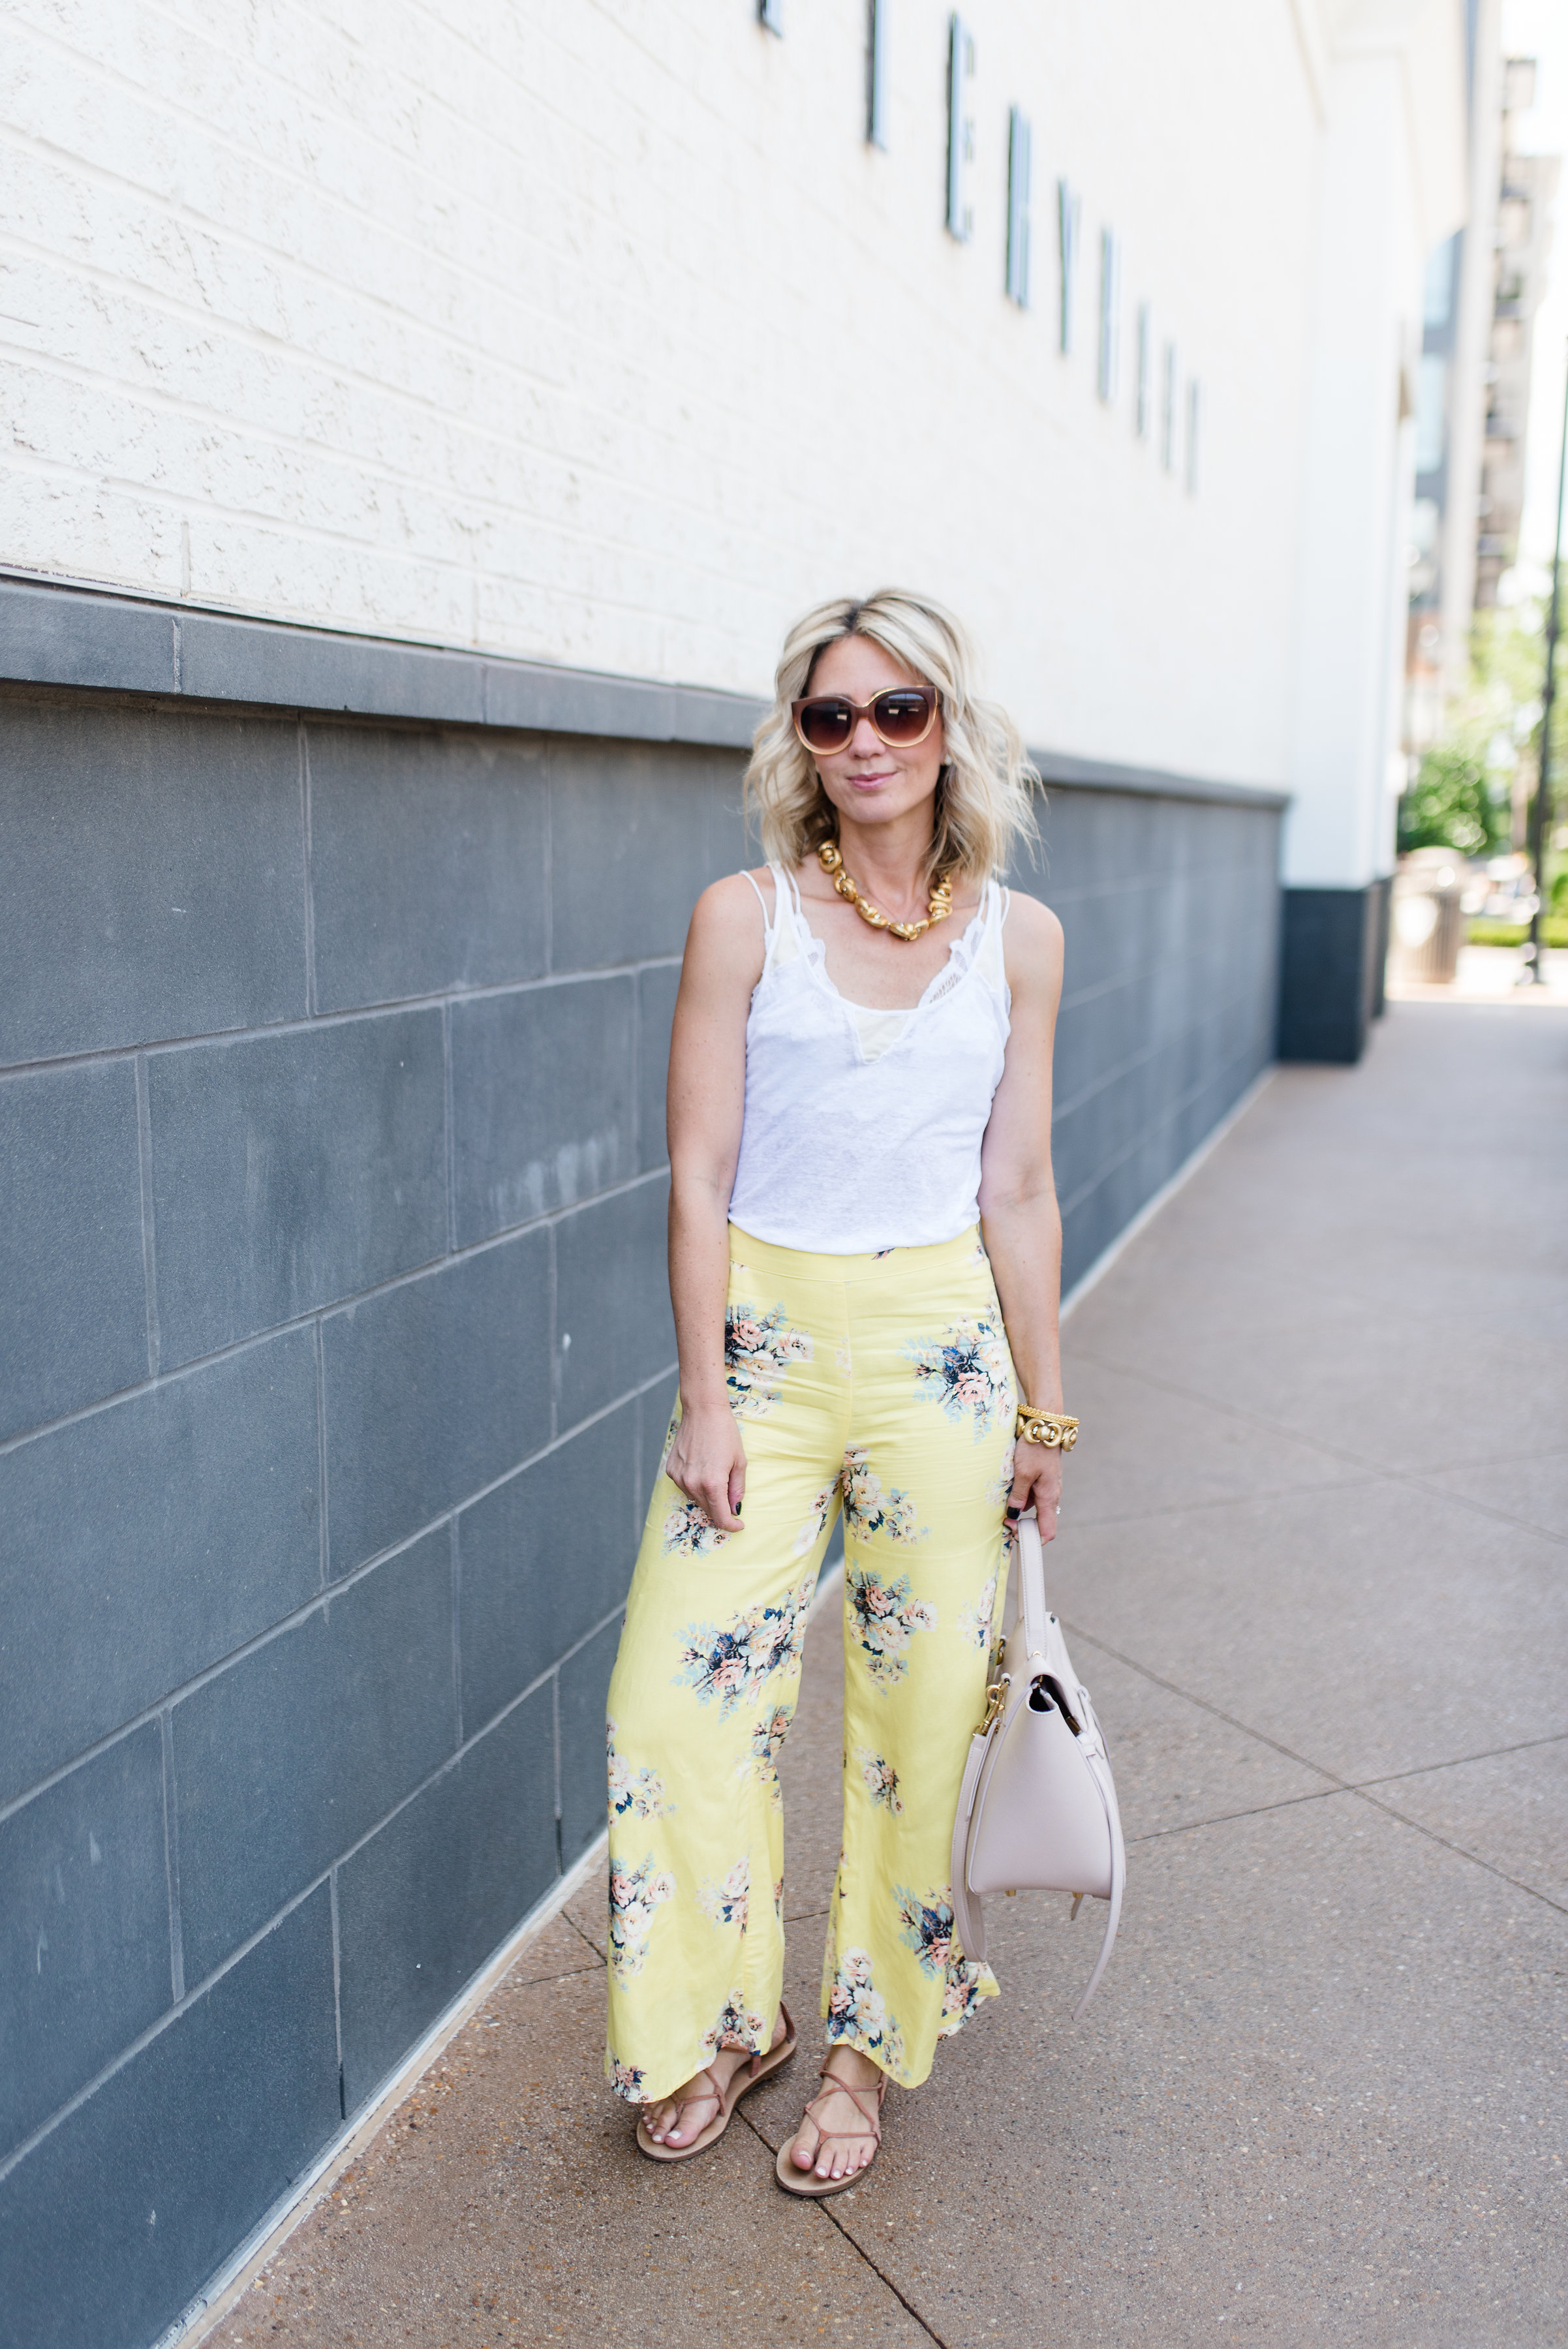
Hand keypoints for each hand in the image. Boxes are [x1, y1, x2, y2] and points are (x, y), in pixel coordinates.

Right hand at [664, 1399, 746, 1533]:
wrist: (703, 1411)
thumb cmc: (725, 1433)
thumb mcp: (739, 1461)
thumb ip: (737, 1489)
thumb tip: (735, 1508)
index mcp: (712, 1483)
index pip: (721, 1517)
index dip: (731, 1525)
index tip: (738, 1524)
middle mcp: (693, 1483)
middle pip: (708, 1510)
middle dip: (721, 1510)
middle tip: (731, 1500)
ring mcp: (680, 1477)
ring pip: (696, 1500)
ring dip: (708, 1498)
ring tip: (717, 1478)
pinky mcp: (671, 1470)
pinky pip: (685, 1487)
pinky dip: (696, 1486)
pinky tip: (703, 1470)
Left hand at [1005, 1438, 1063, 1543]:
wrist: (1044, 1426)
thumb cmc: (1035, 1449)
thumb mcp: (1022, 1473)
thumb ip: (1018, 1496)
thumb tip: (1012, 1515)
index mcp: (1049, 1498)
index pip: (1047, 1531)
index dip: (1033, 1539)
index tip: (1015, 1535)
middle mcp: (1050, 1495)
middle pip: (1038, 1521)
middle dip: (1021, 1524)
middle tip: (1003, 1519)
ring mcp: (1046, 1487)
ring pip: (1031, 1507)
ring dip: (1017, 1507)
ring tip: (1002, 1500)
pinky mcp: (1041, 1479)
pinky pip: (1030, 1494)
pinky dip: (1019, 1495)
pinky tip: (1008, 1487)